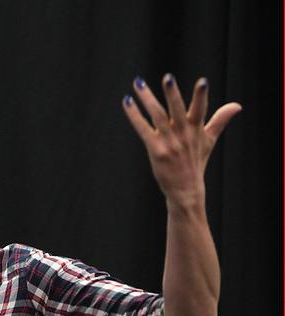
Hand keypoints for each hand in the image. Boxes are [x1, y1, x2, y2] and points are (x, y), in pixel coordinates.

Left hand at [122, 74, 240, 210]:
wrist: (185, 189)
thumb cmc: (196, 162)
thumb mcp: (209, 140)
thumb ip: (220, 120)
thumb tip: (237, 105)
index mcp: (196, 130)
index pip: (200, 110)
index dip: (201, 97)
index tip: (203, 82)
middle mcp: (183, 134)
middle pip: (177, 110)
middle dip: (173, 94)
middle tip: (168, 77)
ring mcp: (169, 142)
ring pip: (157, 116)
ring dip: (147, 99)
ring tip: (139, 83)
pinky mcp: (156, 150)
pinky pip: (143, 129)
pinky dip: (134, 115)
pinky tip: (127, 102)